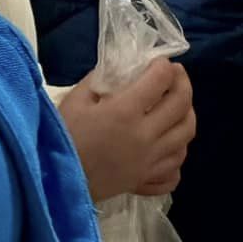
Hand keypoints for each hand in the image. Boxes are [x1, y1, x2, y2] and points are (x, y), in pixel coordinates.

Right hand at [58, 59, 196, 200]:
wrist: (55, 179)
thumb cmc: (61, 137)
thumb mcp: (74, 101)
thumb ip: (98, 81)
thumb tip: (118, 69)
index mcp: (124, 112)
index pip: (158, 81)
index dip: (163, 66)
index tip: (160, 62)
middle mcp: (145, 135)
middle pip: (181, 105)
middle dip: (182, 83)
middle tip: (176, 75)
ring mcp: (150, 160)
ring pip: (186, 135)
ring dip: (188, 114)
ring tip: (180, 106)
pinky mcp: (147, 179)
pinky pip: (176, 167)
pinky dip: (179, 152)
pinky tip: (170, 144)